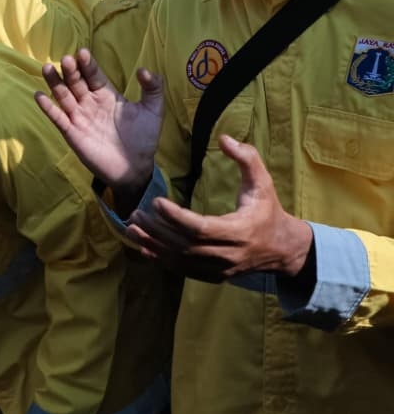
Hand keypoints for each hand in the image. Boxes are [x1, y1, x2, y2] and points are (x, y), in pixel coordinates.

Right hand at [35, 49, 162, 191]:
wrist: (134, 168)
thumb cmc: (143, 138)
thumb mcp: (153, 110)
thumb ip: (153, 88)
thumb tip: (143, 69)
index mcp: (107, 95)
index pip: (94, 76)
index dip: (88, 65)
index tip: (82, 53)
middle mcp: (90, 103)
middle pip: (76, 83)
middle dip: (71, 71)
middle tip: (66, 59)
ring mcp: (79, 118)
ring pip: (63, 96)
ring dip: (55, 83)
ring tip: (47, 68)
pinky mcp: (72, 133)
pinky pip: (57, 118)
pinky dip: (48, 108)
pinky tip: (39, 96)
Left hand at [124, 135, 313, 281]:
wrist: (281, 248)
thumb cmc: (267, 210)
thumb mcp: (263, 182)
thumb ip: (247, 158)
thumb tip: (224, 137)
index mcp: (240, 231)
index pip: (201, 228)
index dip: (175, 217)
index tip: (155, 201)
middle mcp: (228, 254)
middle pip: (185, 245)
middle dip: (157, 230)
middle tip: (136, 214)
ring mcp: (219, 269)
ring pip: (180, 260)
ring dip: (153, 244)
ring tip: (131, 228)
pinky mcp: (212, 276)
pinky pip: (182, 269)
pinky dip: (161, 259)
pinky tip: (143, 246)